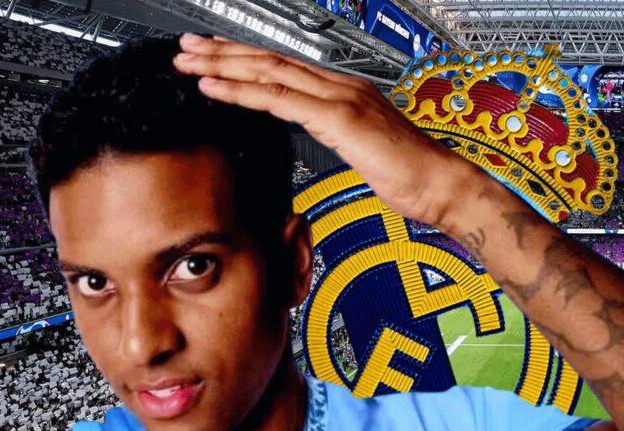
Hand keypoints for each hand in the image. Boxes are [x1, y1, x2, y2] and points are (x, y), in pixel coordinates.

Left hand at [173, 33, 477, 225]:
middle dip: (223, 52)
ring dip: (222, 65)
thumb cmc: (407, 173)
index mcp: (343, 90)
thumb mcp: (361, 148)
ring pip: (268, 72)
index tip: (212, 57)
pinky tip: (213, 88)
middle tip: (186, 46)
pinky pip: (279, 100)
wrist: (442, 184)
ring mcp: (339, 97)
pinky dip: (241, 91)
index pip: (283, 67)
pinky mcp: (339, 118)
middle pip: (269, 60)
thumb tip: (311, 129)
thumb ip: (333, 132)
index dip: (244, 59)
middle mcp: (339, 85)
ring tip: (187, 61)